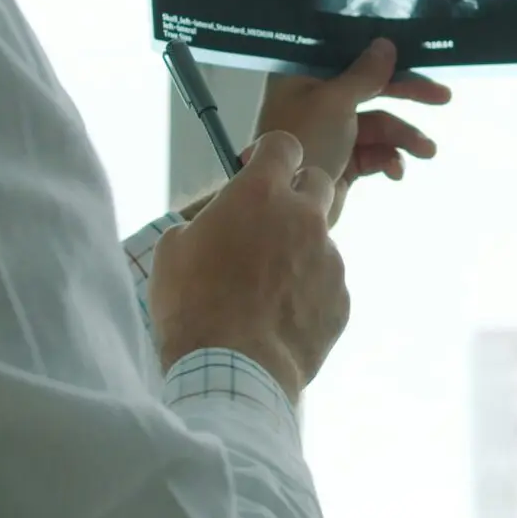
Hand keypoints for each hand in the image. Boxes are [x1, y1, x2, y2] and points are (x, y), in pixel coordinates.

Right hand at [147, 132, 348, 400]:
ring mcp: (329, 258)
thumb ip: (205, 223)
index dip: (271, 154)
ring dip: (299, 253)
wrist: (231, 372)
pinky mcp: (342, 298)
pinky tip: (278, 319)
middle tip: (271, 223)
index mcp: (261, 193)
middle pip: (318, 183)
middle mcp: (304, 217)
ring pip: (321, 240)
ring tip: (265, 291)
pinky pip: (326, 284)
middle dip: (298, 194)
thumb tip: (215, 226)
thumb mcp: (174, 250)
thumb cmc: (193, 307)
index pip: (283, 145)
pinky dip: (308, 293)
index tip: (260, 168)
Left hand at [253, 38, 451, 224]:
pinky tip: (396, 172)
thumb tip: (386, 44)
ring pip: (377, 125)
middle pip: (370, 89)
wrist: (285, 205)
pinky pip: (373, 153)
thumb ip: (365, 74)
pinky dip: (388, 160)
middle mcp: (317, 100)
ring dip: (403, 137)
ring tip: (428, 152)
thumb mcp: (335, 101)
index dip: (384, 57)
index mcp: (305, 76)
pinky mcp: (342, 162)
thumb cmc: (304, 140)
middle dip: (407, 97)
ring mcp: (331, 132)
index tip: (417, 57)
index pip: (350, 56)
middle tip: (443, 97)